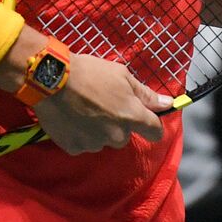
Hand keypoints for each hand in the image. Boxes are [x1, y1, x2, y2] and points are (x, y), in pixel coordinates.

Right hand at [32, 54, 171, 153]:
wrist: (53, 79)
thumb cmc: (91, 73)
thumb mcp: (122, 76)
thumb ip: (146, 94)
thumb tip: (168, 104)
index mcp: (132, 116)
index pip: (155, 132)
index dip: (152, 125)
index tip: (145, 118)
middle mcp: (116, 135)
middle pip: (125, 136)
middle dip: (119, 123)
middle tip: (104, 104)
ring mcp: (95, 144)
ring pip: (104, 141)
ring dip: (100, 130)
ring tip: (85, 110)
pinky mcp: (75, 148)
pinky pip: (84, 144)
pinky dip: (81, 135)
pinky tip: (73, 118)